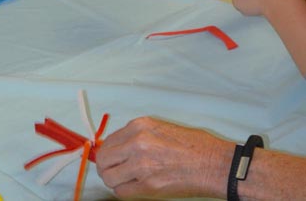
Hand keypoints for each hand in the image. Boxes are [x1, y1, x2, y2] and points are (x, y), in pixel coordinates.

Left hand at [96, 116, 229, 198]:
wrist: (213, 163)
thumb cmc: (193, 145)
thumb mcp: (160, 128)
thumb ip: (137, 136)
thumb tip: (120, 147)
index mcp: (140, 125)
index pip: (109, 141)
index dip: (109, 152)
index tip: (113, 158)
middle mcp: (137, 142)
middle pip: (103, 158)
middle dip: (106, 166)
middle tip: (114, 171)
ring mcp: (141, 164)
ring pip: (108, 177)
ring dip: (114, 180)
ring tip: (125, 180)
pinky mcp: (148, 186)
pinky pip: (121, 192)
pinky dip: (124, 191)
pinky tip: (134, 187)